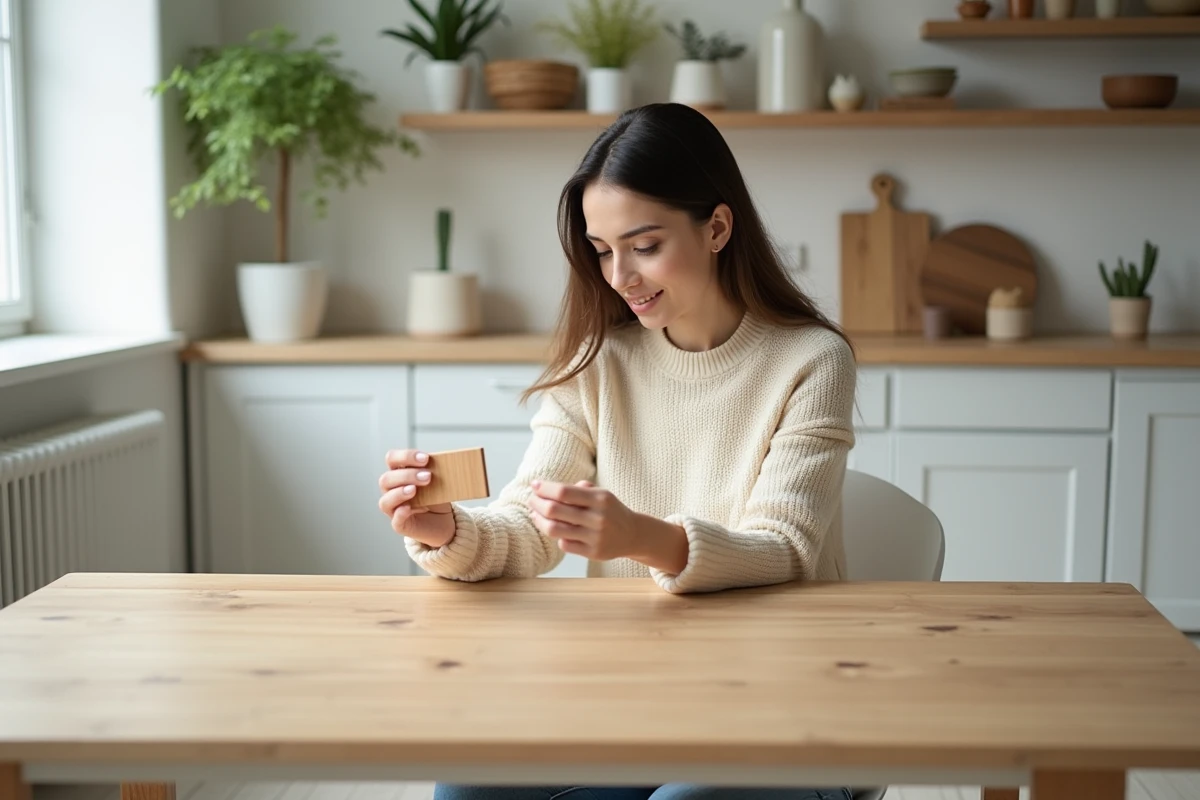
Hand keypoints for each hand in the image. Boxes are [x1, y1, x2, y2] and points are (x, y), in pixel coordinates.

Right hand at [379, 449, 454, 547]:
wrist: (443, 520)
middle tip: (427, 476)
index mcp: (399, 473)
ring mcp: (394, 509)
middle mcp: (391, 490)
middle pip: (386, 479)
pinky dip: (401, 513)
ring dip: (400, 493)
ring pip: (385, 501)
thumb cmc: (437, 496)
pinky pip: (395, 520)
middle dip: (407, 475)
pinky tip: (409, 508)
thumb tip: (447, 461)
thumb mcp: (439, 480)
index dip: (405, 456)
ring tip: (414, 490)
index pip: (392, 459)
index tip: (425, 458)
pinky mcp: (400, 525)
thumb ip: (437, 470)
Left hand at [526, 480, 643, 560]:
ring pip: (554, 529)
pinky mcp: (593, 553)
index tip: (534, 485)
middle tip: (531, 500)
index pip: (563, 492)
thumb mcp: (601, 494)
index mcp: (600, 499)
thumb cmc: (609, 511)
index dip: (545, 489)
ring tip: (535, 514)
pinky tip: (557, 531)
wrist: (633, 534)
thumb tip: (545, 490)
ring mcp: (595, 537)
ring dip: (539, 521)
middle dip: (537, 503)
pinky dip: (557, 536)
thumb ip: (578, 489)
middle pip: (554, 510)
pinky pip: (564, 544)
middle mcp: (598, 518)